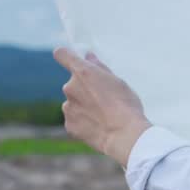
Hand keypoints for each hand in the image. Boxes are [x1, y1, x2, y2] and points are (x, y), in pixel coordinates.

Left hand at [52, 47, 151, 167]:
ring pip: (74, 102)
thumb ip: (100, 68)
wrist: (124, 135)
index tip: (70, 58)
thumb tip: (89, 57)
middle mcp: (70, 87)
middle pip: (73, 84)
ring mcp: (68, 107)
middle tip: (104, 99)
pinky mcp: (69, 125)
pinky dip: (83, 121)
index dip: (66, 56)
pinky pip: (74, 119)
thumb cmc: (126, 106)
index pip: (63, 55)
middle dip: (85, 89)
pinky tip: (98, 126)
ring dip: (84, 106)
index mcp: (83, 72)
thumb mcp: (118, 81)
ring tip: (103, 116)